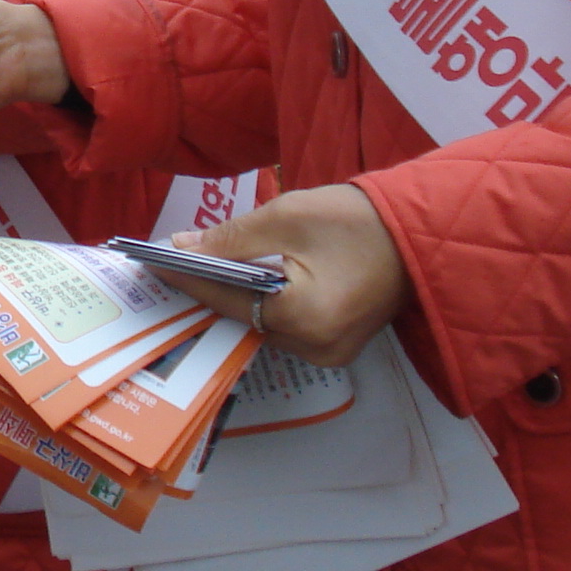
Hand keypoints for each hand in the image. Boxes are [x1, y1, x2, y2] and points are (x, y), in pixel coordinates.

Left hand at [172, 183, 412, 367]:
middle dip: (207, 286)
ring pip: (261, 324)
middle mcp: (316, 348)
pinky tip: (240, 278)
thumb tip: (182, 247)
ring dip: (233, 295)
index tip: (151, 260)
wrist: (420, 233)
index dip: (187, 277)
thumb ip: (230, 238)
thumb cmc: (357, 220)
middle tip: (169, 261)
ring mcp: (329, 353)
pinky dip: (261, 302)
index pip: (226, 298)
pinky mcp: (336, 345)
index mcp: (304, 318)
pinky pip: (284, 326)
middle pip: (242, 317)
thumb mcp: (286, 217)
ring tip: (198, 266)